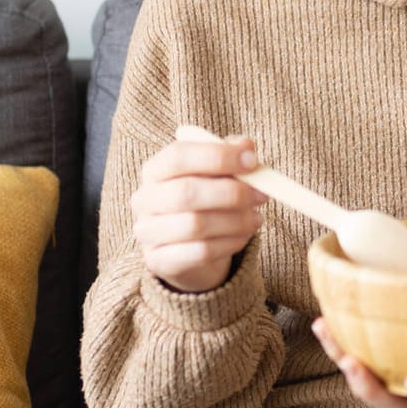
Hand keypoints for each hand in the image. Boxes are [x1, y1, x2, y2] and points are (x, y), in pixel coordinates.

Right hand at [129, 133, 267, 292]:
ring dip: (235, 220)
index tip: (252, 161)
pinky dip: (230, 243)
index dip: (217, 156)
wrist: (187, 247)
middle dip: (231, 193)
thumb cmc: (204, 200)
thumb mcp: (216, 173)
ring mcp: (148, 232)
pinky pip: (201, 252)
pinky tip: (243, 236)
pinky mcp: (159, 261)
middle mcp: (144, 199)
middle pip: (185, 193)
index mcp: (155, 169)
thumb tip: (246, 146)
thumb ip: (230, 155)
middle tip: (261, 195)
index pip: (179, 156)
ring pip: (195, 225)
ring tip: (256, 218)